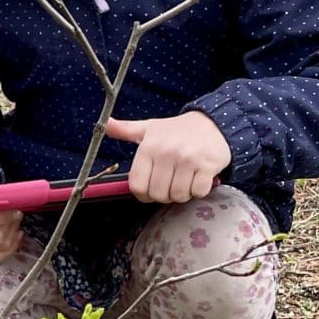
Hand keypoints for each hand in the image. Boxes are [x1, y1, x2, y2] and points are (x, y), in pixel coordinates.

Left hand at [104, 112, 230, 204]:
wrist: (213, 122)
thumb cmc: (178, 130)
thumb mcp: (150, 127)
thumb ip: (126, 130)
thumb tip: (105, 124)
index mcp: (148, 147)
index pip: (137, 186)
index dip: (143, 195)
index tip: (151, 190)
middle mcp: (166, 152)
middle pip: (157, 194)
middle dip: (164, 195)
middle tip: (171, 183)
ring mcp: (187, 159)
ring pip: (178, 196)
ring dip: (182, 193)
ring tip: (185, 179)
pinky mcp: (206, 165)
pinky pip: (198, 192)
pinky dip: (199, 190)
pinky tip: (198, 177)